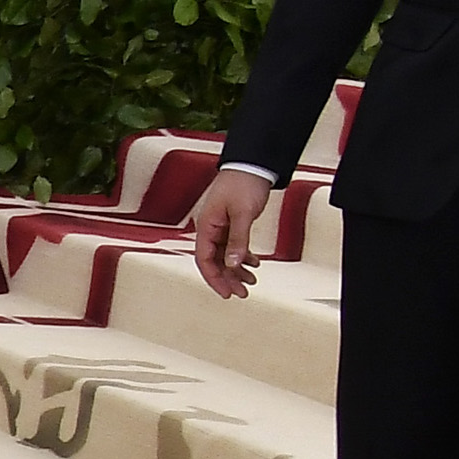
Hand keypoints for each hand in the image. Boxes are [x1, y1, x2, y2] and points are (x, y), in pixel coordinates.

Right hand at [189, 165, 275, 299]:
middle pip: (215, 261)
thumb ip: (238, 240)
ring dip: (237, 270)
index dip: (214, 279)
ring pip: (225, 256)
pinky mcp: (231, 224)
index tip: (226, 293)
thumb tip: (233, 264)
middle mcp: (210, 229)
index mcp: (206, 227)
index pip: (205, 260)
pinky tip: (254, 263)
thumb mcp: (243, 214)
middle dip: (228, 278)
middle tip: (242, 292)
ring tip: (251, 281)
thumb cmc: (243, 184)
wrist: (252, 165)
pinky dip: (243, 257)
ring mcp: (220, 227)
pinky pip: (233, 247)